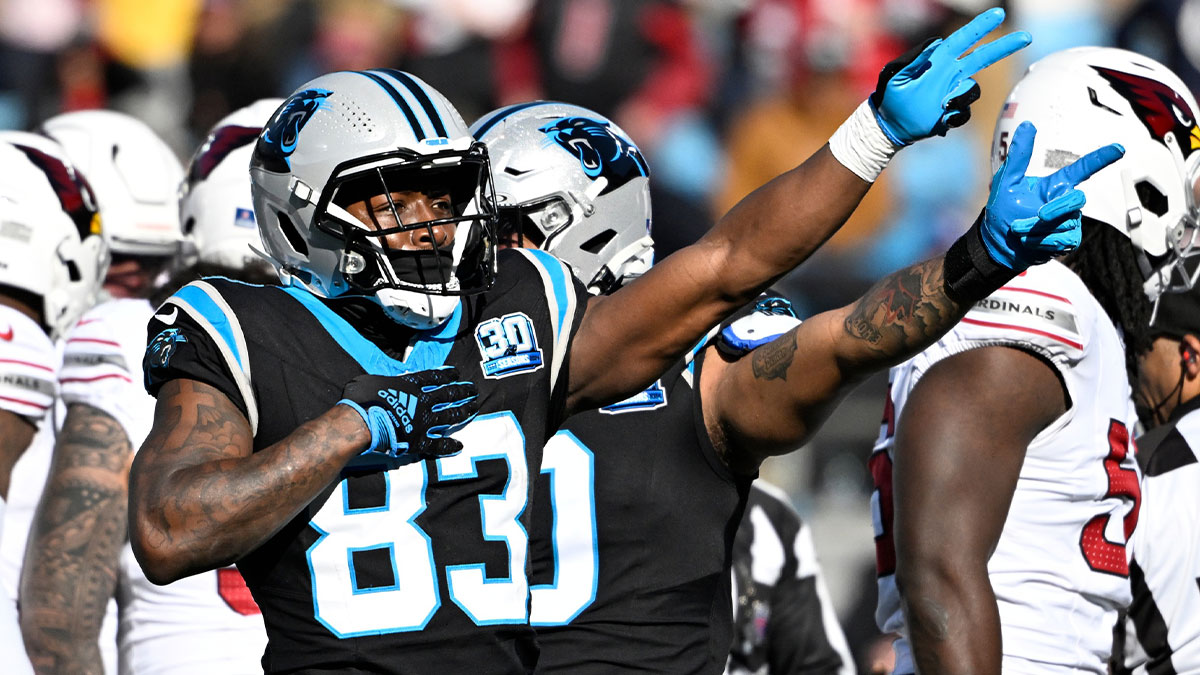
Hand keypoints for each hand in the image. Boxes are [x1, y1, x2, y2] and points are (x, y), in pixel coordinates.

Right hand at [338, 367, 478, 468]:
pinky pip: (439, 444)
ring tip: (475, 408)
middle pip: (448, 394)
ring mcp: (423, 422)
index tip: (457, 373)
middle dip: (463, 391)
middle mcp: (422, 401)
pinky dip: (450, 445)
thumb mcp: (370, 379)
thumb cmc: (359, 399)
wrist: (359, 423)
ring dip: (464, 411)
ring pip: (450, 416)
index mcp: (410, 385)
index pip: (434, 376)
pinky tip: (460, 445)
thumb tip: (382, 382)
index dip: (447, 374)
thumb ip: (383, 380)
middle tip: (474, 389)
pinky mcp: (420, 441)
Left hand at [870, 7, 1030, 144]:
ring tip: (941, 105)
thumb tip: (934, 47)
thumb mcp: (894, 76)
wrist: (890, 125)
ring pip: (973, 90)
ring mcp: (954, 93)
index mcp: (938, 61)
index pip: (963, 40)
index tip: (997, 15)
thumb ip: (913, 61)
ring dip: (960, 97)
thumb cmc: (890, 97)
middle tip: (1026, 36)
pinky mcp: (954, 112)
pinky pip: (964, 113)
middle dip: (1004, 47)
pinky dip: (953, 116)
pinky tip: (938, 119)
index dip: (980, 27)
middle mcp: (951, 74)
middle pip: (982, 57)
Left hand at [981, 121, 1124, 268]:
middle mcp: (1066, 201)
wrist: (998, 244)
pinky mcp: (1067, 240)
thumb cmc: (1003, 210)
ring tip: (1019, 230)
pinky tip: (1028, 242)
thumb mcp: (1006, 181)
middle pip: (1077, 199)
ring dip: (1036, 228)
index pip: (1083, 169)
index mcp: (1055, 185)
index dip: (1101, 158)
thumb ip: (1019, 156)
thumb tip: (1028, 125)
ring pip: (1065, 223)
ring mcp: (1069, 221)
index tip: (1119, 148)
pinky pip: (1062, 240)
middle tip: (1037, 215)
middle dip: (1055, 209)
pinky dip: (1041, 242)